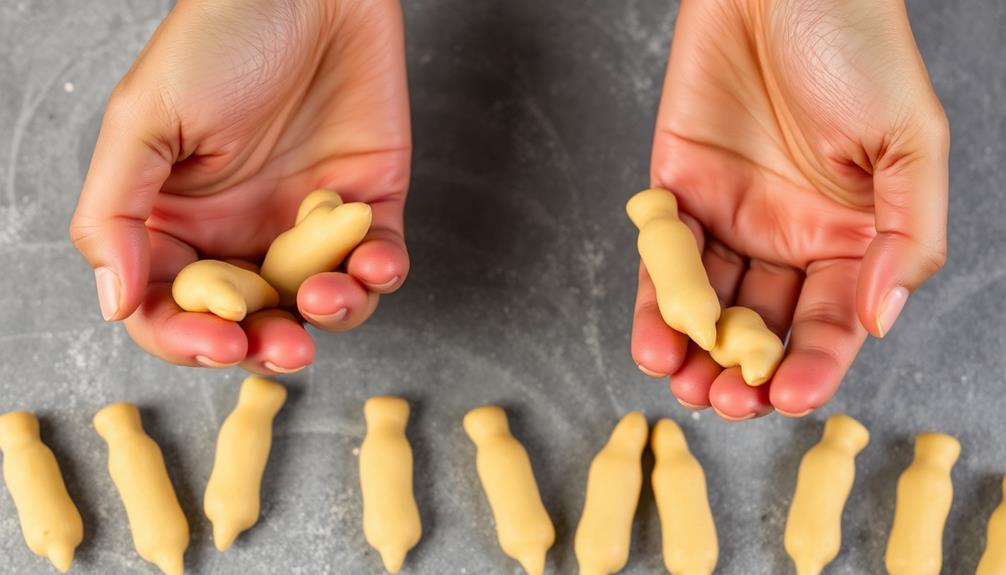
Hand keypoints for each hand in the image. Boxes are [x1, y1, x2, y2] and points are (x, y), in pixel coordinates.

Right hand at [69, 0, 410, 373]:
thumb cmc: (219, 39)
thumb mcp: (145, 119)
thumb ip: (116, 214)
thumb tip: (111, 305)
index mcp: (180, 221)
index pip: (173, 309)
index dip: (191, 340)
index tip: (221, 343)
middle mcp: (243, 232)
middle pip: (252, 322)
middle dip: (267, 346)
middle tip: (285, 348)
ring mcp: (308, 224)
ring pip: (319, 306)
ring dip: (328, 319)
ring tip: (325, 299)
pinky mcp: (367, 207)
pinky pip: (379, 264)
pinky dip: (381, 277)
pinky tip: (374, 265)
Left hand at [632, 0, 948, 418]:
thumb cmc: (857, 48)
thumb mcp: (910, 141)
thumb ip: (904, 235)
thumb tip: (880, 319)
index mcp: (849, 235)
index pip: (831, 323)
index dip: (812, 366)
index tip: (787, 397)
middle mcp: (787, 237)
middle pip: (763, 327)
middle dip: (743, 373)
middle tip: (724, 402)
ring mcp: (729, 218)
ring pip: (708, 306)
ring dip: (694, 354)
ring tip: (682, 386)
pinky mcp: (675, 193)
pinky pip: (663, 261)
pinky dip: (654, 305)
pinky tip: (654, 342)